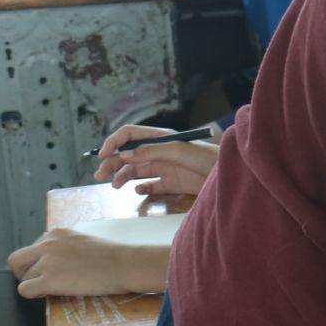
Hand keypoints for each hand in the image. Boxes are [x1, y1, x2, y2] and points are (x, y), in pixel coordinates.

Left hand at [7, 228, 166, 296]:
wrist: (126, 264)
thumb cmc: (114, 256)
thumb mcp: (84, 242)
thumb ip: (66, 247)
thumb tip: (57, 262)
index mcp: (55, 234)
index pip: (33, 248)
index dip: (38, 262)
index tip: (51, 270)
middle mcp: (47, 245)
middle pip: (17, 260)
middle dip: (24, 273)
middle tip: (39, 282)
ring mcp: (47, 262)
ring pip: (24, 278)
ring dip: (37, 285)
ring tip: (56, 288)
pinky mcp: (49, 280)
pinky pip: (25, 290)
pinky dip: (34, 294)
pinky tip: (50, 294)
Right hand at [91, 124, 218, 197]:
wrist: (226, 175)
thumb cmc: (205, 157)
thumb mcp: (176, 150)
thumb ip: (150, 151)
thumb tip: (124, 155)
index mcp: (159, 138)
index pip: (130, 135)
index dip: (114, 142)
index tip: (103, 154)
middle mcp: (159, 152)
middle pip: (128, 155)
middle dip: (112, 163)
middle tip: (99, 175)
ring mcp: (165, 168)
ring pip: (136, 171)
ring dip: (122, 176)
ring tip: (115, 186)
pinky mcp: (172, 183)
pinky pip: (151, 186)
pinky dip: (142, 188)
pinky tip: (138, 190)